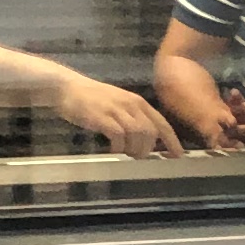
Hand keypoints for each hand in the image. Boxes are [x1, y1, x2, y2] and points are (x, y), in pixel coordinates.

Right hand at [53, 74, 177, 158]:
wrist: (67, 87)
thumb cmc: (93, 99)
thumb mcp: (119, 104)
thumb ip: (133, 118)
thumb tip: (147, 139)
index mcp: (138, 102)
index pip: (162, 123)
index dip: (171, 141)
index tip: (177, 155)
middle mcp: (130, 104)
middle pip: (151, 132)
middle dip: (147, 149)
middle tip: (137, 156)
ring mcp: (116, 110)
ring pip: (137, 134)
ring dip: (134, 149)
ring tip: (125, 154)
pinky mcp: (101, 117)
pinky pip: (118, 136)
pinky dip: (118, 147)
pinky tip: (112, 150)